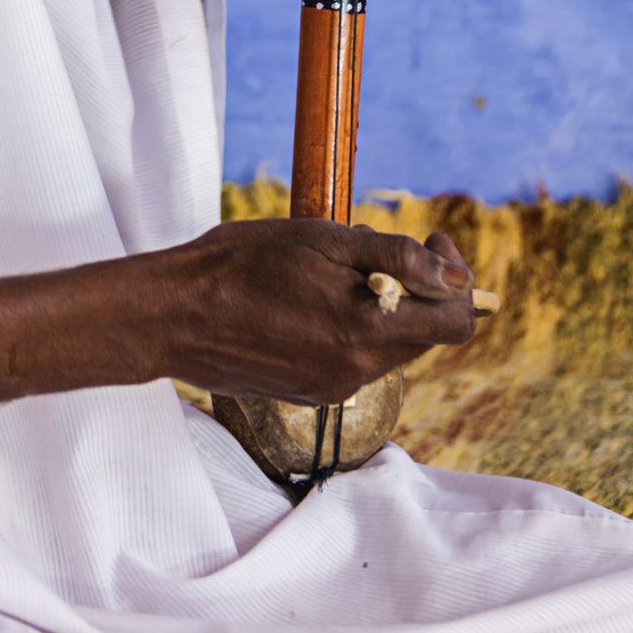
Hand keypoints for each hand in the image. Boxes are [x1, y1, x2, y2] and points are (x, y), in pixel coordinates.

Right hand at [167, 217, 476, 405]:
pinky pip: (353, 359)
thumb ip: (397, 258)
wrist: (175, 314)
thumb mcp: (322, 239)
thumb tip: (456, 278)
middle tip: (371, 247)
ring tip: (327, 270)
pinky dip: (348, 328)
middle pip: (423, 334)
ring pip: (387, 346)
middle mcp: (358, 370)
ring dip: (379, 307)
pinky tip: (306, 300)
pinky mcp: (310, 394)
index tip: (430, 241)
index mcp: (368, 330)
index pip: (456, 322)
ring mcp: (333, 387)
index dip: (456, 277)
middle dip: (415, 288)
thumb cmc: (243, 262)